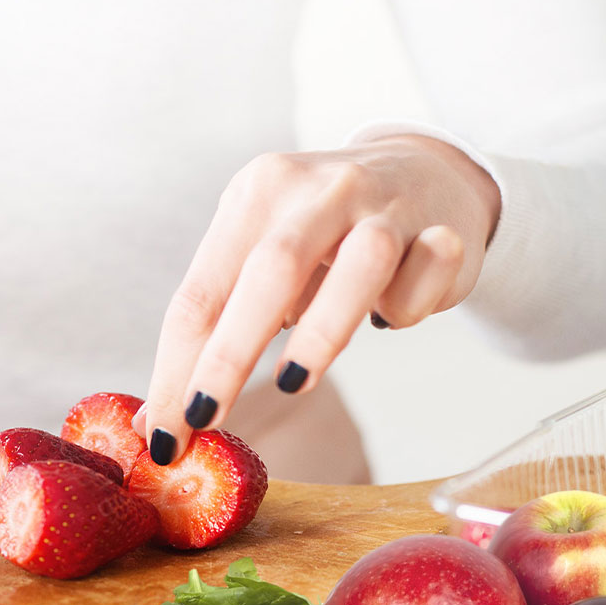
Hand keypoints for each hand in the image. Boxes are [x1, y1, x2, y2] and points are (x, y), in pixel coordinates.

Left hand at [138, 135, 500, 464]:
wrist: (424, 170)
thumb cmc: (325, 234)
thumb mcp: (263, 255)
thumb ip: (221, 323)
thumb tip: (161, 422)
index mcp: (257, 194)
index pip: (203, 289)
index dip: (177, 366)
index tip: (163, 434)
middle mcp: (318, 189)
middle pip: (270, 272)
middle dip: (229, 354)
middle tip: (204, 419)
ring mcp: (386, 204)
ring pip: (361, 263)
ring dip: (323, 329)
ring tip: (292, 381)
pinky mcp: (444, 229)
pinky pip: (429, 270)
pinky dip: (410, 308)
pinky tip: (393, 318)